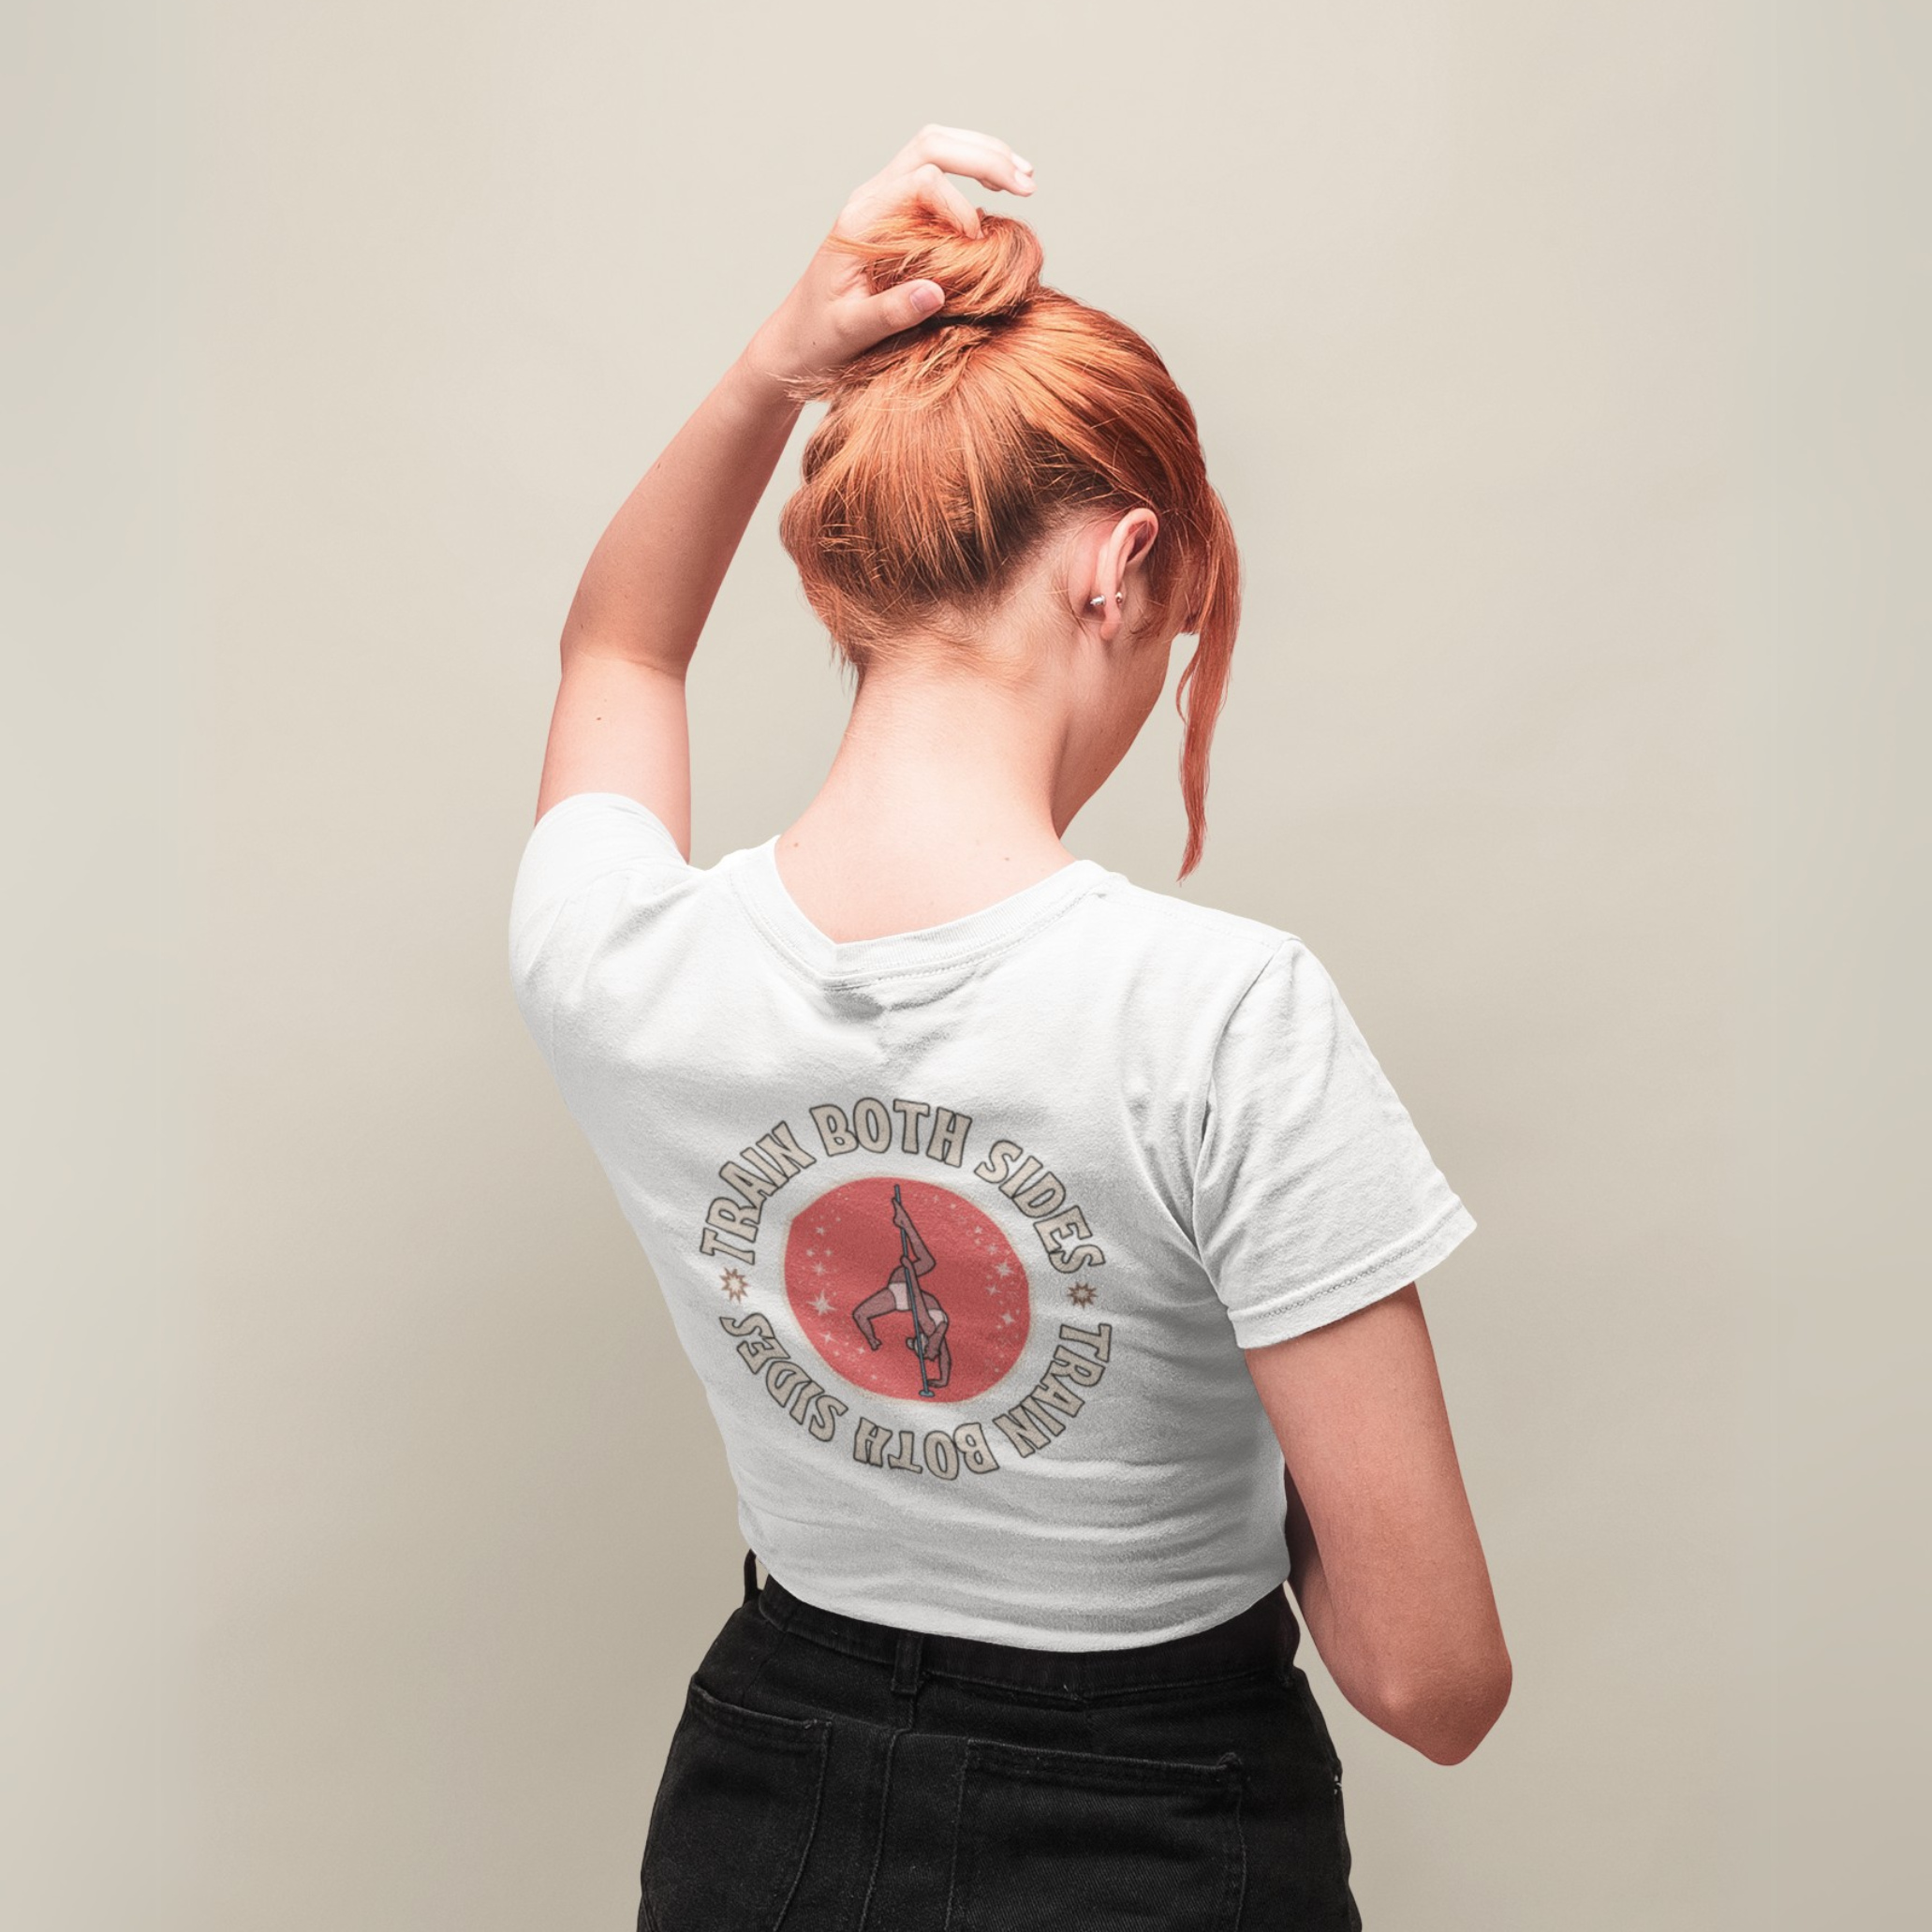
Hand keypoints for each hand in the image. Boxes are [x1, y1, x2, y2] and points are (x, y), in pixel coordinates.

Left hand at [741, 125, 1035, 395]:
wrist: (793, 341)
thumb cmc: (818, 340)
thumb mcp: (852, 333)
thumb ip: (891, 312)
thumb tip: (937, 293)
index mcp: (861, 219)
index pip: (921, 181)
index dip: (959, 206)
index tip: (977, 245)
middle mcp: (871, 198)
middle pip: (933, 144)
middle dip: (985, 157)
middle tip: (1028, 184)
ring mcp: (883, 201)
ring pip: (937, 148)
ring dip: (984, 156)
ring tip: (1026, 179)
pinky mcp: (894, 214)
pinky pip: (935, 173)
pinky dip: (973, 174)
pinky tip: (1001, 194)